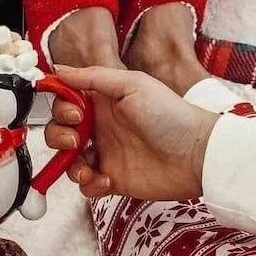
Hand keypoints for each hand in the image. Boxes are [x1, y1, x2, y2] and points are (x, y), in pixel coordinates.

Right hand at [45, 66, 217, 201]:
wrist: (197, 154)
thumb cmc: (169, 114)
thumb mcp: (132, 85)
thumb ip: (93, 77)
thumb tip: (58, 70)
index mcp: (102, 101)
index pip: (65, 101)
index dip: (60, 106)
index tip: (73, 113)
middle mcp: (100, 126)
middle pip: (60, 130)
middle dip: (59, 135)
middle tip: (76, 139)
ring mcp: (105, 153)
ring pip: (68, 160)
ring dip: (68, 163)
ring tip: (86, 167)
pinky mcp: (113, 179)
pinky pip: (86, 185)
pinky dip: (88, 185)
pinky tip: (106, 180)